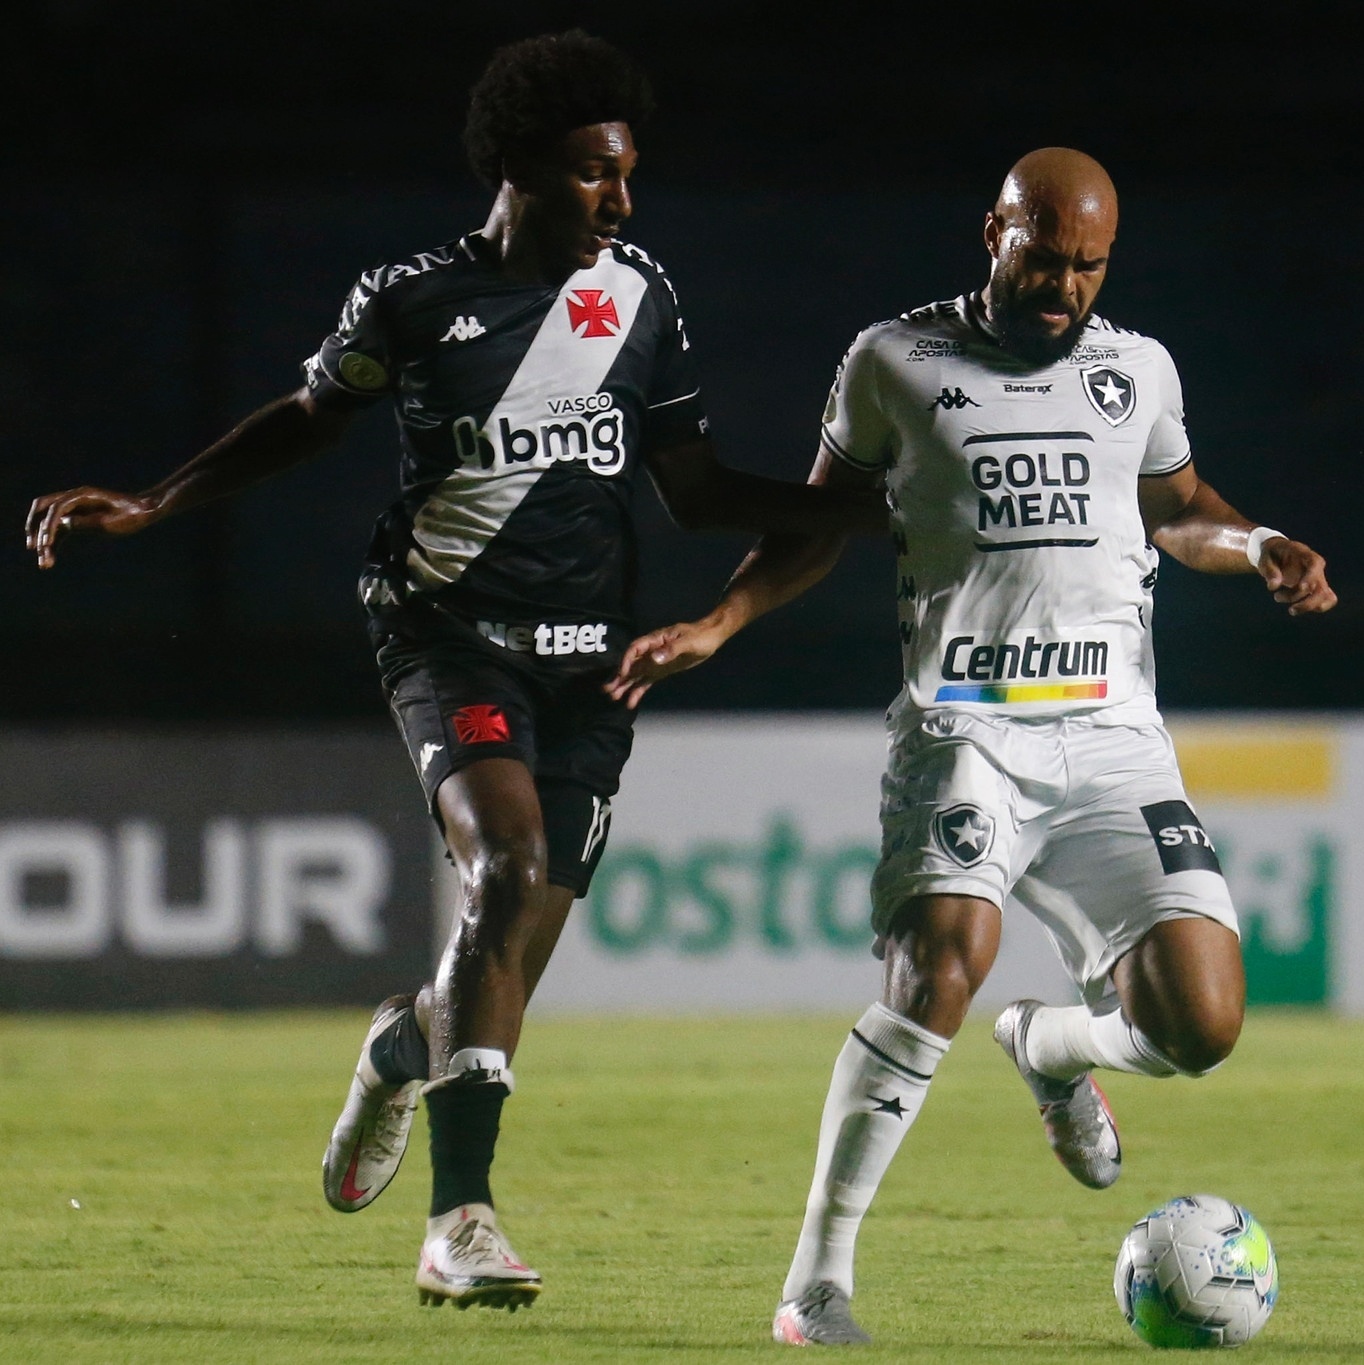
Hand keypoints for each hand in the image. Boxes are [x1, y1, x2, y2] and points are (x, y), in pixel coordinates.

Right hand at [25, 487, 161, 568]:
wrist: (144, 511)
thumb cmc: (131, 515)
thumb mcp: (111, 522)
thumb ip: (88, 523)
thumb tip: (65, 525)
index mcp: (82, 495)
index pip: (57, 508)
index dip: (49, 526)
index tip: (46, 544)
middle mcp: (74, 499)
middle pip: (43, 509)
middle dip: (34, 528)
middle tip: (33, 548)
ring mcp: (74, 509)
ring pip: (49, 523)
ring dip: (43, 541)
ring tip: (44, 564)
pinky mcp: (78, 519)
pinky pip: (60, 531)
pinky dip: (53, 544)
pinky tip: (50, 560)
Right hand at [604, 619, 727, 708]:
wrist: (711, 637)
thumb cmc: (700, 636)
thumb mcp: (688, 642)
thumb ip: (671, 650)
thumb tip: (654, 659)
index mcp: (655, 640)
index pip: (635, 649)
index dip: (627, 661)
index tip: (622, 674)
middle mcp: (651, 651)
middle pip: (631, 664)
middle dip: (619, 677)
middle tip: (608, 690)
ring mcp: (655, 662)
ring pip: (636, 675)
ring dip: (625, 685)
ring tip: (614, 698)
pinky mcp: (661, 671)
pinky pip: (646, 681)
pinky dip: (638, 691)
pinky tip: (631, 702)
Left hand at [1258, 537, 1336, 615]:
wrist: (1277, 555)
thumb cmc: (1271, 555)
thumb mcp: (1265, 559)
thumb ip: (1269, 571)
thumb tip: (1273, 586)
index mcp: (1305, 555)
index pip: (1315, 564)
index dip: (1311, 577)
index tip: (1301, 588)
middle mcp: (1316, 568)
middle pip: (1322, 588)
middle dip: (1308, 603)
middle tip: (1287, 607)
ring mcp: (1319, 579)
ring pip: (1325, 597)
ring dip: (1307, 606)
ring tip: (1281, 600)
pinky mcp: (1317, 588)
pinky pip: (1326, 600)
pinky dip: (1313, 607)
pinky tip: (1296, 607)